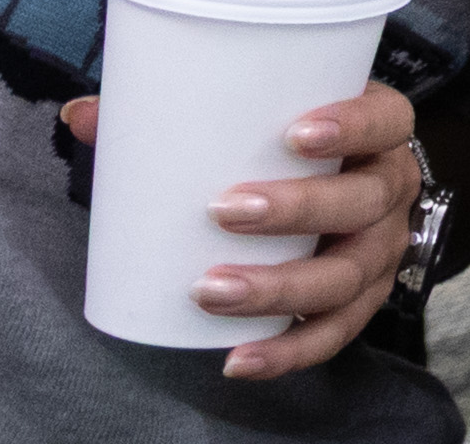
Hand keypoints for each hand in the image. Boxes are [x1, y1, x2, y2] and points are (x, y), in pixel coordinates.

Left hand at [65, 77, 429, 381]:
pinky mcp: (360, 300)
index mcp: (378, 131)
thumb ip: (174, 109)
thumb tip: (79, 115)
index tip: (295, 134)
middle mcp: (391, 189)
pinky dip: (288, 352)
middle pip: (364, 202)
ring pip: (347, 276)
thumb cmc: (291, 144)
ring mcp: (380, 250)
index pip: (388, 120)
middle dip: (297, 210)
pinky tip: (238, 360)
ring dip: (280, 288)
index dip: (353, 125)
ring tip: (213, 290)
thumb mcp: (261, 115)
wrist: (342, 185)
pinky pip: (334, 333)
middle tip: (224, 212)